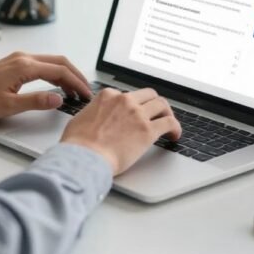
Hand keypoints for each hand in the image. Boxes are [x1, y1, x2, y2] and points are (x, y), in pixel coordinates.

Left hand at [0, 52, 92, 120]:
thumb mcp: (9, 106)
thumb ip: (36, 101)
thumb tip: (59, 99)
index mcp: (24, 66)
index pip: (60, 71)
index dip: (76, 83)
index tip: (85, 94)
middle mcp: (23, 58)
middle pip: (59, 62)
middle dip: (75, 76)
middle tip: (85, 91)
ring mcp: (17, 59)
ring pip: (50, 61)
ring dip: (65, 73)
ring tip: (74, 90)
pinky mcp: (13, 63)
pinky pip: (40, 64)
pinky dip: (53, 72)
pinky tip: (55, 85)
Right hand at [60, 87, 181, 174]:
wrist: (84, 158)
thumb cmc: (78, 144)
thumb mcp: (80, 119)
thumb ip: (93, 113)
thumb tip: (95, 117)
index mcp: (108, 96)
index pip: (129, 95)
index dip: (135, 104)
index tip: (137, 112)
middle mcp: (125, 101)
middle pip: (149, 95)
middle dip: (154, 104)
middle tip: (157, 114)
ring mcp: (137, 114)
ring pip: (162, 105)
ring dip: (167, 113)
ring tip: (169, 124)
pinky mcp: (147, 131)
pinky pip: (169, 123)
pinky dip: (175, 127)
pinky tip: (174, 135)